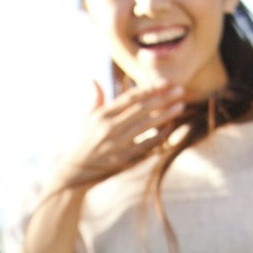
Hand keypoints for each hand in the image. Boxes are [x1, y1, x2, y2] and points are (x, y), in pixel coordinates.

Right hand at [49, 80, 186, 191]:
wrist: (72, 173)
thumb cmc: (81, 143)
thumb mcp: (85, 119)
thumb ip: (95, 99)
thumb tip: (94, 79)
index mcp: (101, 115)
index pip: (131, 97)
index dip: (150, 88)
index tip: (165, 83)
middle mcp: (109, 128)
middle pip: (142, 108)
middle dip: (163, 98)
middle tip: (180, 90)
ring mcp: (117, 145)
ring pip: (147, 125)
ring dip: (166, 115)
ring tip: (180, 106)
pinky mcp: (123, 160)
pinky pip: (146, 145)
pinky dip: (159, 136)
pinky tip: (170, 128)